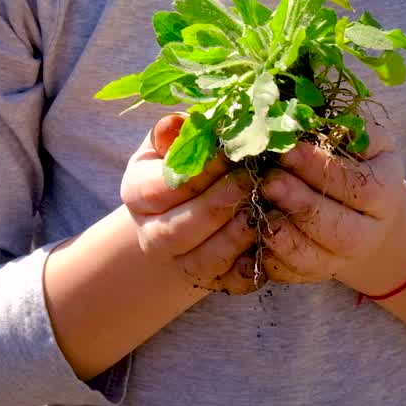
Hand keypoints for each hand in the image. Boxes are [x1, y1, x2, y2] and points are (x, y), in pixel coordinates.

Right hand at [120, 113, 262, 294]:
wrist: (199, 203)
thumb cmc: (192, 158)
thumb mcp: (181, 138)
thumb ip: (181, 131)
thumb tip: (177, 124)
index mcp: (138, 193)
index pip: (159, 188)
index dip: (197, 172)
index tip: (230, 152)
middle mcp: (151, 233)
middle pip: (175, 230)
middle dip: (216, 205)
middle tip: (252, 180)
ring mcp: (180, 263)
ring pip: (202, 261)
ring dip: (233, 237)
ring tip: (261, 210)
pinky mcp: (212, 281)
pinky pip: (229, 281)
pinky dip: (250, 266)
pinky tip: (267, 242)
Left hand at [257, 122, 405, 284]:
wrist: (361, 208)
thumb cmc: (355, 160)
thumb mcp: (361, 138)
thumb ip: (344, 129)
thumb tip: (305, 117)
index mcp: (386, 193)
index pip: (360, 186)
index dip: (322, 169)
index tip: (287, 149)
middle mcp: (370, 233)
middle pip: (342, 231)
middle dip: (302, 206)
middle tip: (269, 182)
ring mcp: (343, 259)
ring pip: (317, 260)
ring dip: (284, 237)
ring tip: (258, 210)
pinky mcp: (317, 273)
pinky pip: (294, 276)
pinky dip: (271, 261)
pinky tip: (253, 237)